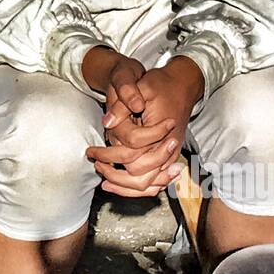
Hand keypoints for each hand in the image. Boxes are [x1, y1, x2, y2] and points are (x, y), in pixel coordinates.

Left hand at [87, 57, 203, 197]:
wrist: (182, 85)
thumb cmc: (161, 85)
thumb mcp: (141, 87)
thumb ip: (123, 105)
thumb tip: (107, 122)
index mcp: (160, 133)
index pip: (131, 154)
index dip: (108, 154)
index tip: (90, 150)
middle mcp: (167, 149)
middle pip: (138, 175)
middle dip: (113, 173)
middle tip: (95, 162)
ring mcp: (169, 156)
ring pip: (147, 185)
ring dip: (124, 186)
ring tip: (104, 180)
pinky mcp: (168, 158)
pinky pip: (154, 183)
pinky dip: (137, 187)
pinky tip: (120, 185)